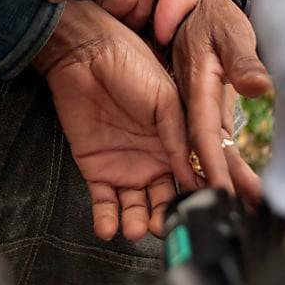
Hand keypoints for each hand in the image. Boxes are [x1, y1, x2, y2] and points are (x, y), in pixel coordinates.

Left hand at [34, 0, 200, 240]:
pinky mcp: (95, 169)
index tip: (198, 213)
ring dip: (136, 223)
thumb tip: (192, 175)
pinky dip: (106, 218)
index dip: (195, 197)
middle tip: (164, 228)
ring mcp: (124, 167)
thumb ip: (178, 138)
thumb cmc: (131, 65)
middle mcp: (153, 160)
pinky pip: (103, 202)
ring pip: (135, 207)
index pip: (190, 179)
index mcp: (176, 144)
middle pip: (163, 201)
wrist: (86, 55)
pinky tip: (108, 228)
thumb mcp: (165, 99)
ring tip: (135, 229)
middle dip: (164, 219)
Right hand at [172, 0, 271, 205]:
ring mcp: (199, 107)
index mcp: (196, 87)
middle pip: (207, 151)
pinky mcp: (207, 108)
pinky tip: (240, 184)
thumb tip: (260, 86)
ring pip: (211, 150)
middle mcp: (193, 103)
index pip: (203, 134)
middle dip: (225, 184)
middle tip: (246, 212)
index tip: (222, 193)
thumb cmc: (215, 16)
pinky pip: (215, 141)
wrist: (199, 4)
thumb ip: (244, 60)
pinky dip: (228, 163)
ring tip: (248, 208)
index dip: (212, 165)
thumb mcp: (231, 32)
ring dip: (228, 179)